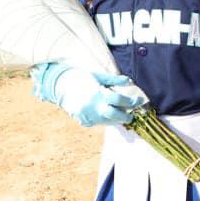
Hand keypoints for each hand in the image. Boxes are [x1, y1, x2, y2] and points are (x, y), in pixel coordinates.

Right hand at [30, 62, 145, 126]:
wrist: (60, 86)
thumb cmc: (82, 78)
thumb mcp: (99, 77)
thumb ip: (115, 80)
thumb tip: (130, 81)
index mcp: (97, 93)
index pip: (119, 100)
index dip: (131, 101)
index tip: (139, 100)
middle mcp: (93, 106)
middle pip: (116, 115)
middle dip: (126, 115)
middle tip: (132, 114)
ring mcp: (87, 115)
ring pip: (108, 121)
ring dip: (117, 118)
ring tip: (122, 113)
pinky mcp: (84, 121)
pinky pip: (99, 123)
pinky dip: (106, 119)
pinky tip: (107, 114)